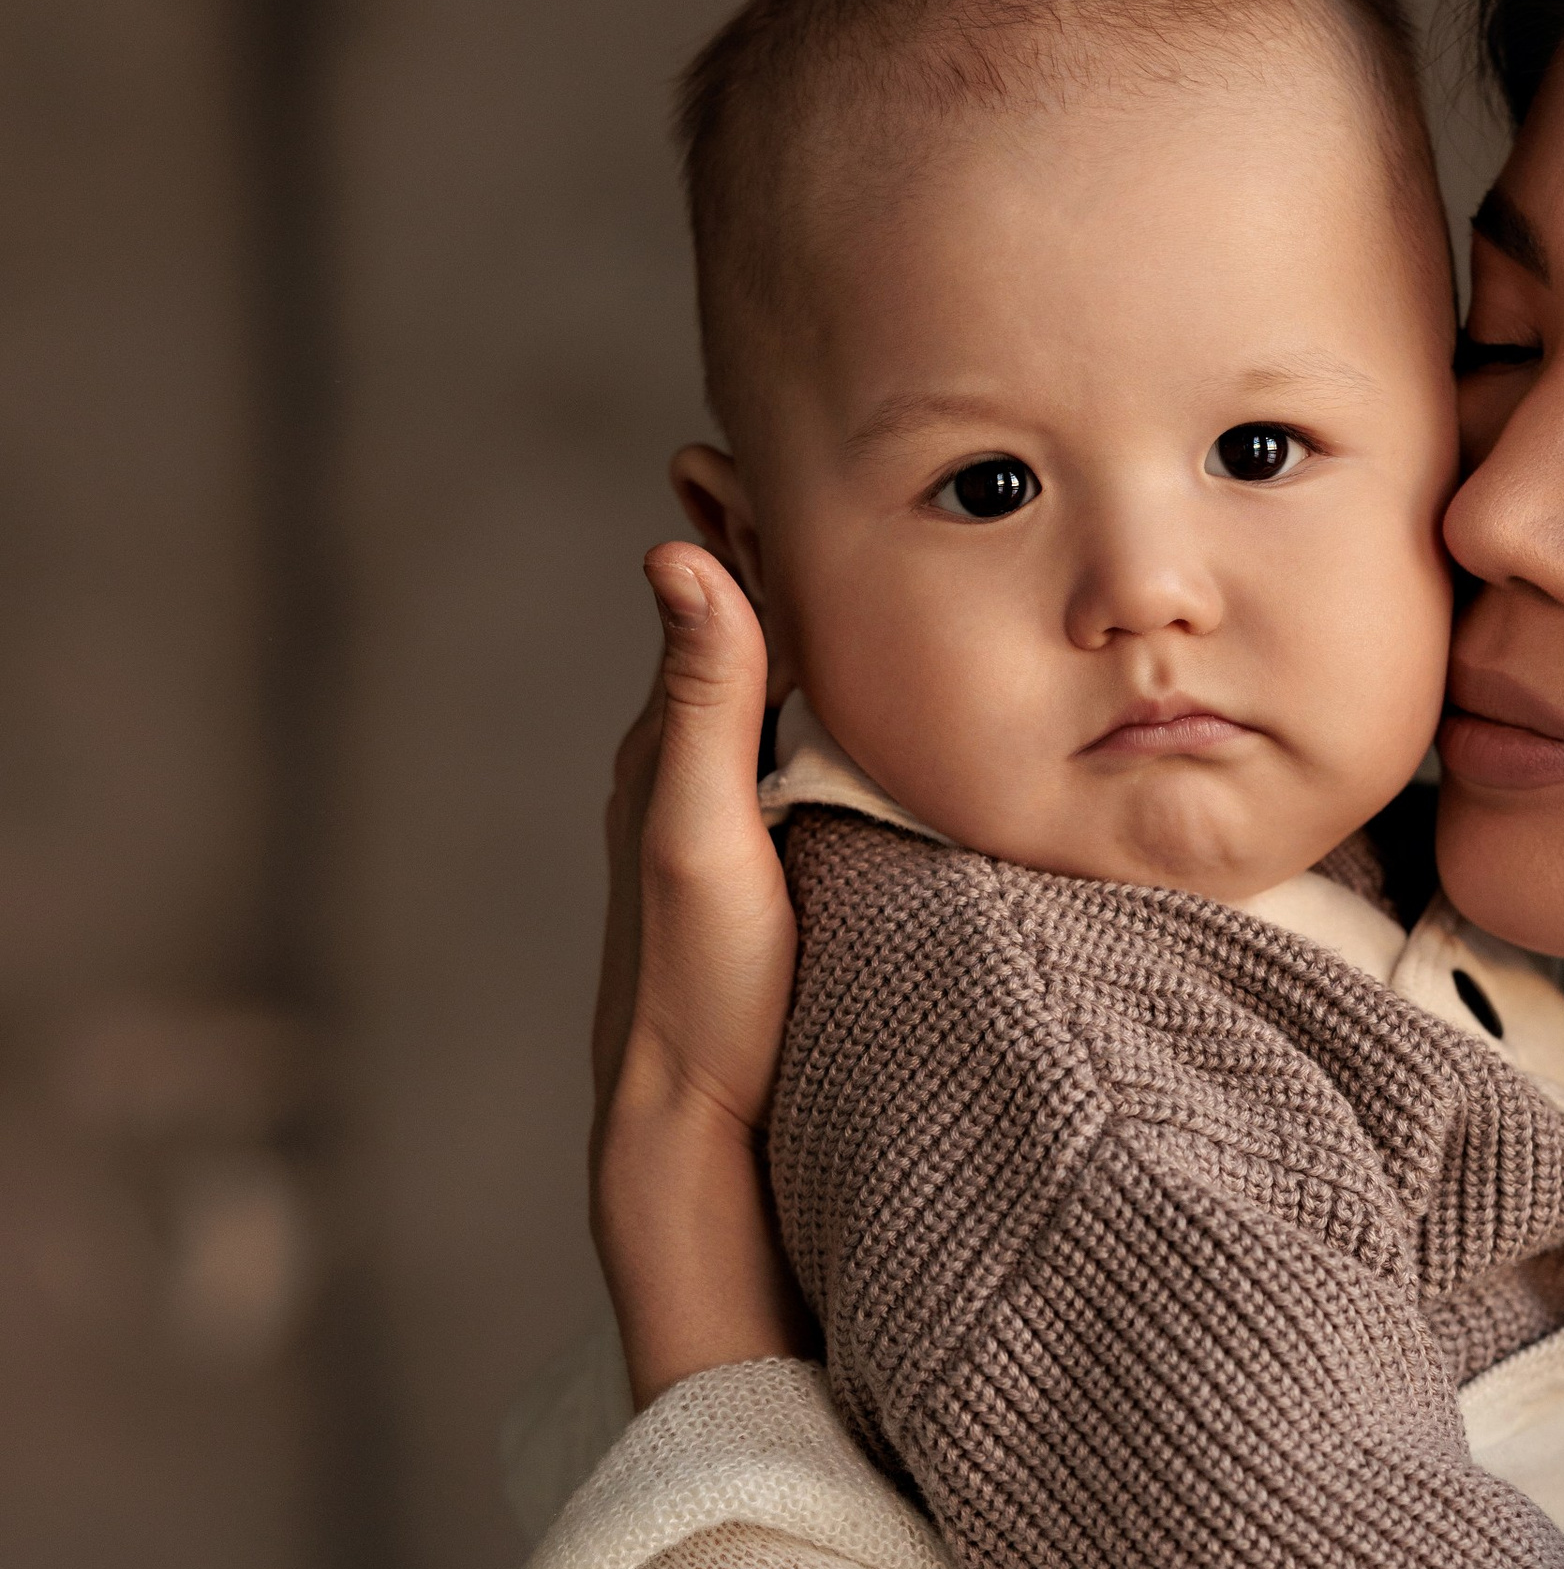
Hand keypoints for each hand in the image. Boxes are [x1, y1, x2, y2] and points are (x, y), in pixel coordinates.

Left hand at [590, 545, 809, 1406]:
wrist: (691, 1132)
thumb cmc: (698, 992)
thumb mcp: (701, 833)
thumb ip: (705, 701)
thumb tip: (680, 555)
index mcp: (675, 748)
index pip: (735, 600)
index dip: (768, 520)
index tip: (798, 436)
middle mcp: (694, 779)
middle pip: (760, 644)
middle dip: (798, 560)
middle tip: (853, 469)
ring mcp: (732, 833)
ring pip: (787, 710)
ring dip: (827, 640)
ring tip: (879, 563)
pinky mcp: (770, 884)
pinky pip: (810, 769)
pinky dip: (841, 719)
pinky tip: (883, 717)